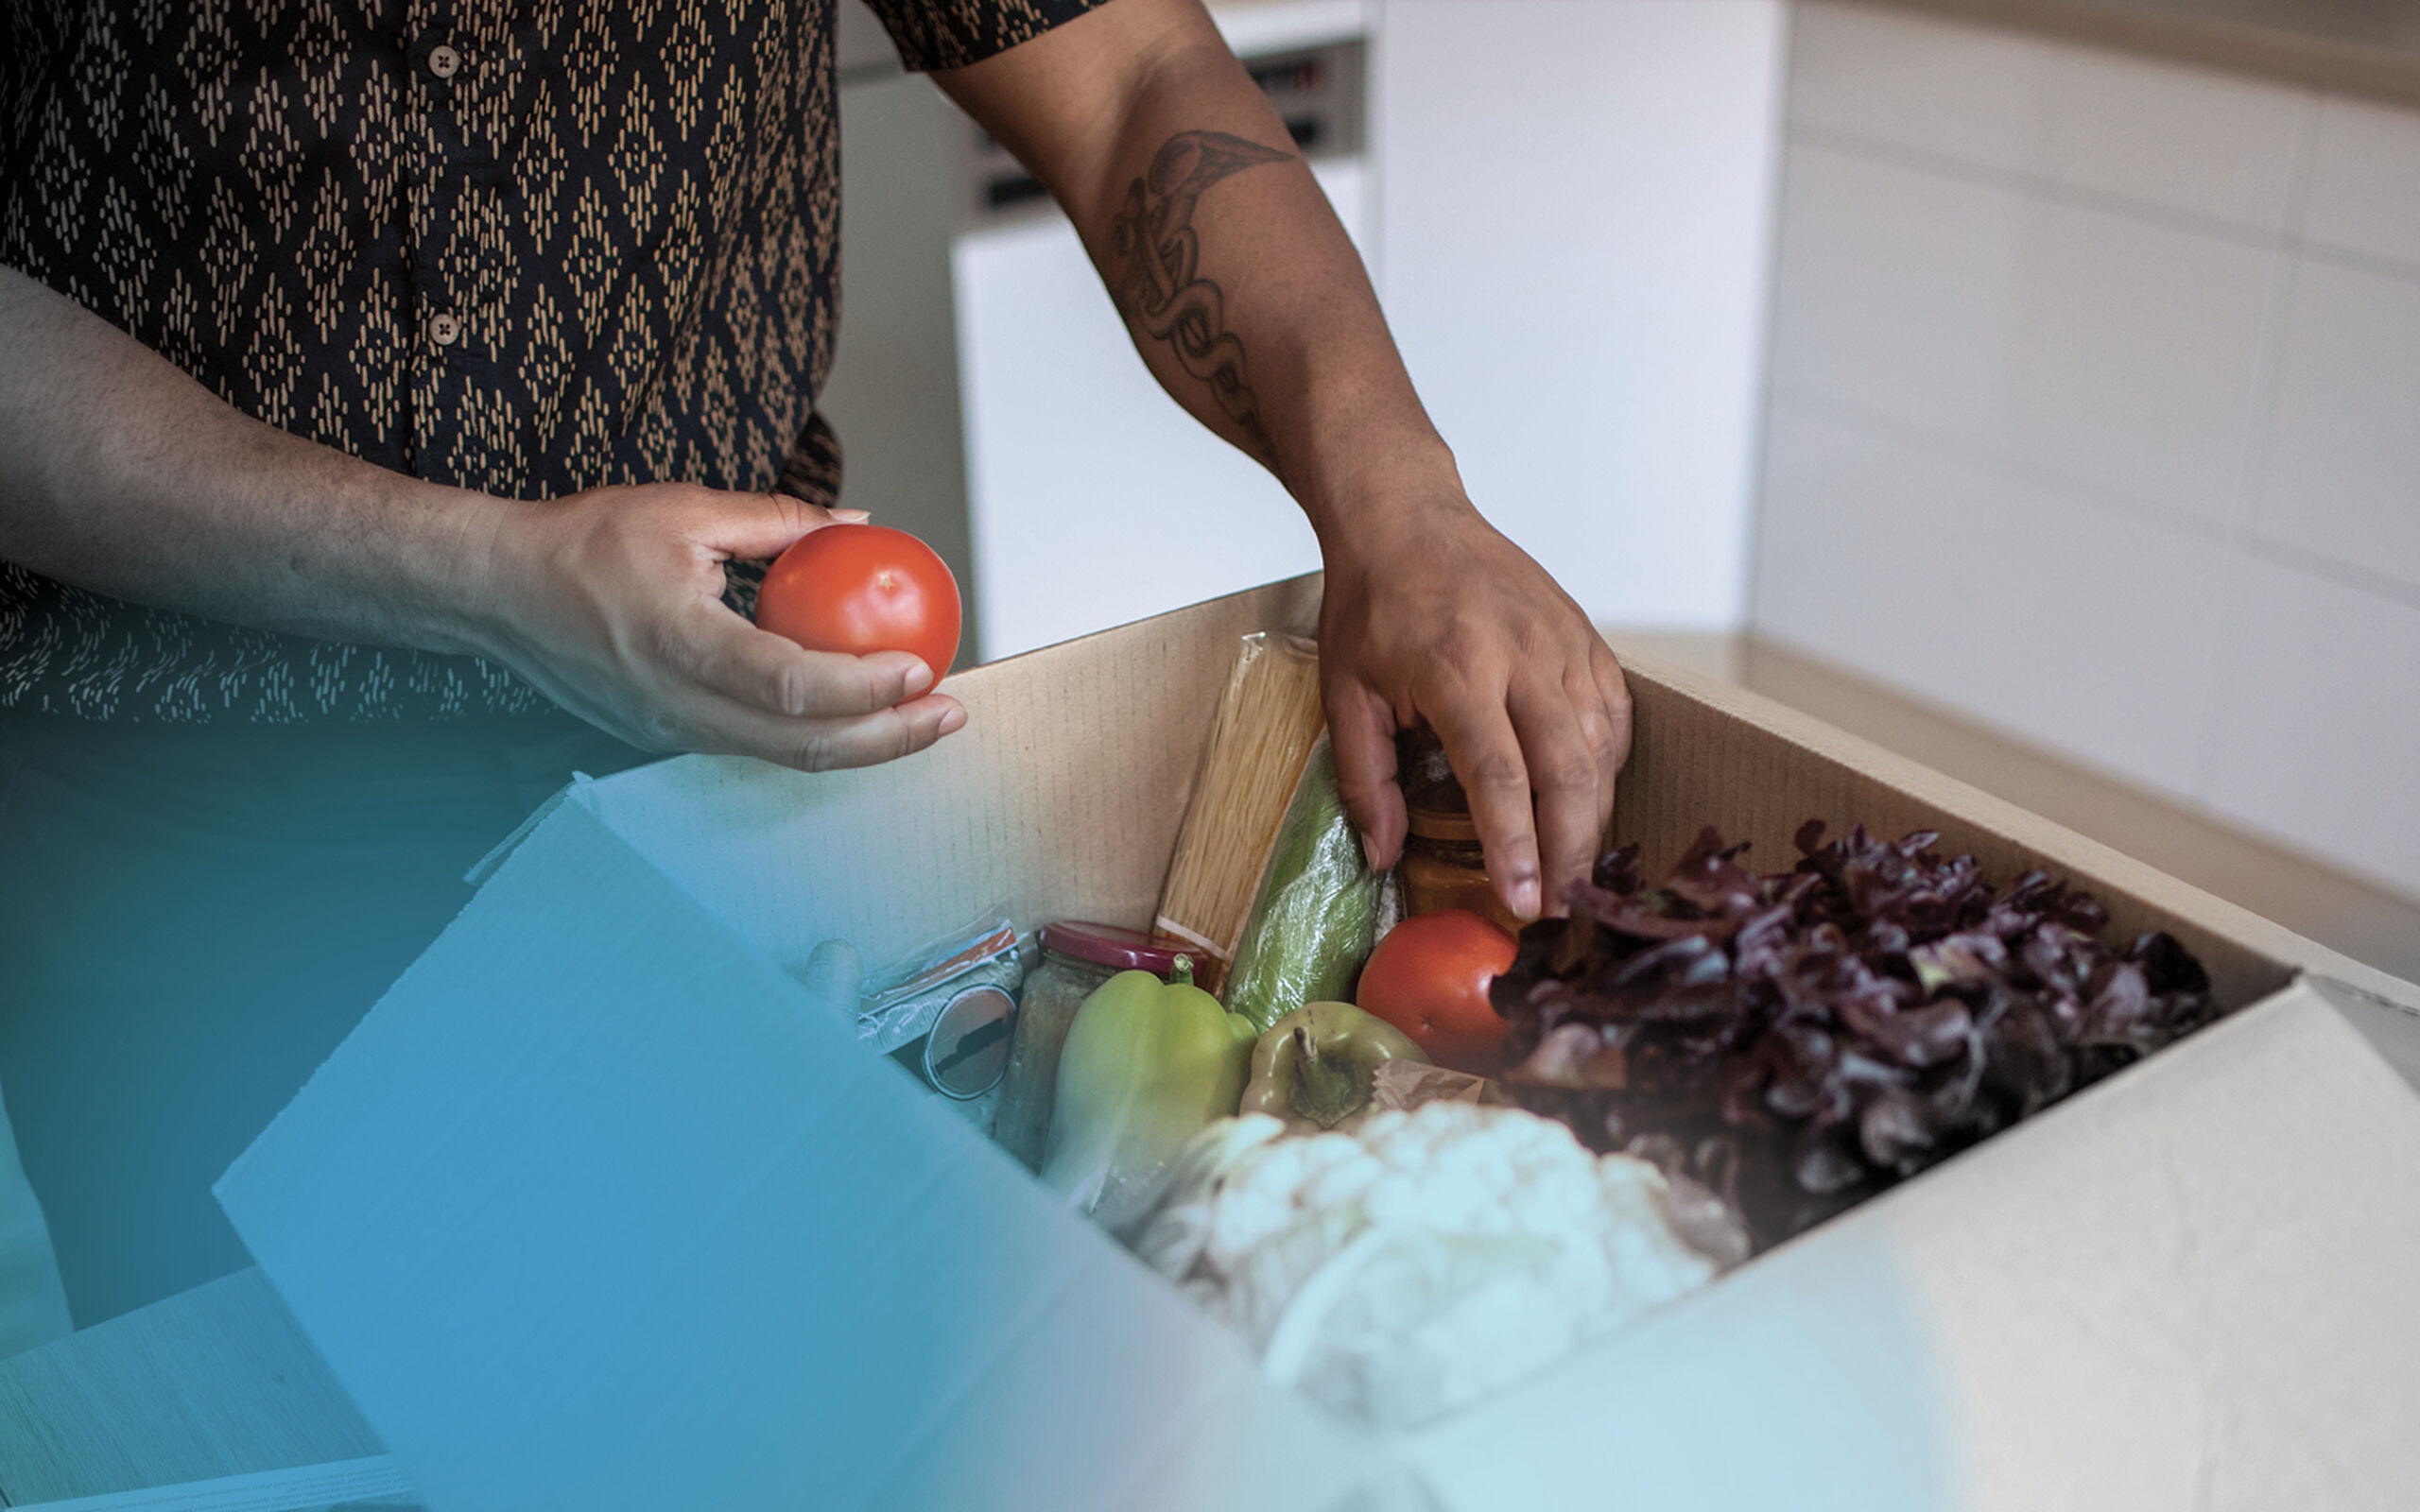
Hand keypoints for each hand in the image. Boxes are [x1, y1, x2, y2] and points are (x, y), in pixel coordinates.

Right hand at [467, 483, 965, 768]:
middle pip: (802, 745)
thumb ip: (778, 521)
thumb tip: (855, 523)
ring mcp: (673, 731)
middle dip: (890, 738)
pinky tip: (859, 717)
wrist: (499, 594)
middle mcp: (678, 704)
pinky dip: (818, 739)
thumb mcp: (685, 510)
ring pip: (784, 758)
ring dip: (863, 746)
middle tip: (949, 714)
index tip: (920, 667)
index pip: (792, 686)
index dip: (865, 688)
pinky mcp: (670, 737)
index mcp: (681, 644)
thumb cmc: (583, 544)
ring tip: (922, 722)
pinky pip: (758, 749)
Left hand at [1318, 496, 1630, 921]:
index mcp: (1458, 668)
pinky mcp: (1585, 638)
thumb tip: (1382, 856)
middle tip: (1560, 908)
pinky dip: (1606, 769)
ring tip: (1573, 872)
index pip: (1500, 774)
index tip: (1522, 902)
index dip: (1515, 846)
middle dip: (1570, 849)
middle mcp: (1522, 655)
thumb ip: (1365, 779)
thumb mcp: (1345, 692)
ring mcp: (1563, 643)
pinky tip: (1588, 804)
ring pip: (1600, 748)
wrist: (1408, 518)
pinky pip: (1613, 717)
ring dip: (1592, 818)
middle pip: (1568, 769)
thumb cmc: (1373, 605)